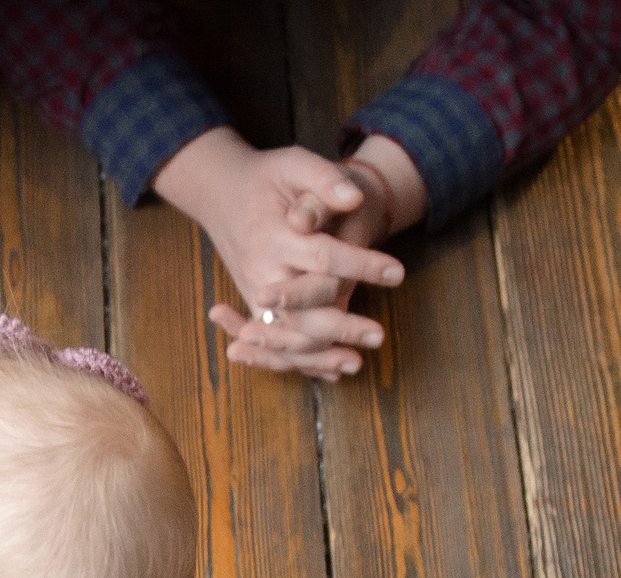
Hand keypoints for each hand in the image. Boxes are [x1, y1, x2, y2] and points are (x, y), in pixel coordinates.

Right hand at [150, 129, 405, 381]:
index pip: (321, 257)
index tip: (397, 272)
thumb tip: (353, 198)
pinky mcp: (257, 309)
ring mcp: (256, 295)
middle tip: (379, 335)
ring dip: (320, 356)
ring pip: (287, 337)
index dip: (361, 265)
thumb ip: (322, 180)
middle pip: (302, 311)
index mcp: (272, 235)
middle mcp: (261, 272)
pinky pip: (277, 345)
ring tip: (355, 364)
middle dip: (342, 327)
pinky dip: (302, 362)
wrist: (224, 193)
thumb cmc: (267, 178)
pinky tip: (333, 371)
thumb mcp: (293, 163)